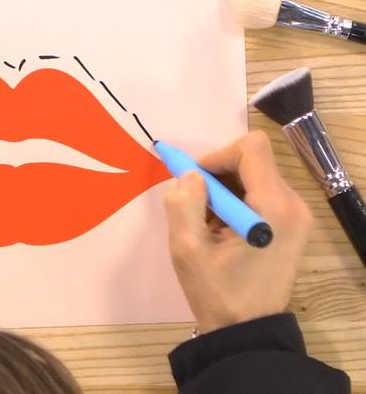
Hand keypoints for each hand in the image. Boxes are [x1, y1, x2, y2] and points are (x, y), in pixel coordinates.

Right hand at [163, 131, 312, 333]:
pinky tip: (222, 233)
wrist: (246, 331)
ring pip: (255, 177)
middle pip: (253, 162)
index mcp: (273, 206)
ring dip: (225, 192)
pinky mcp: (293, 226)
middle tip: (196, 208)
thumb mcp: (187, 249)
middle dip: (218, 177)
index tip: (195, 183)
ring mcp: (297, 216)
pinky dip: (237, 203)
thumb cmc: (216, 291)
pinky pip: (262, 195)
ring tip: (207, 226)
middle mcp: (293, 204)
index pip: (250, 148)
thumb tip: (190, 176)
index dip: (217, 156)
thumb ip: (183, 203)